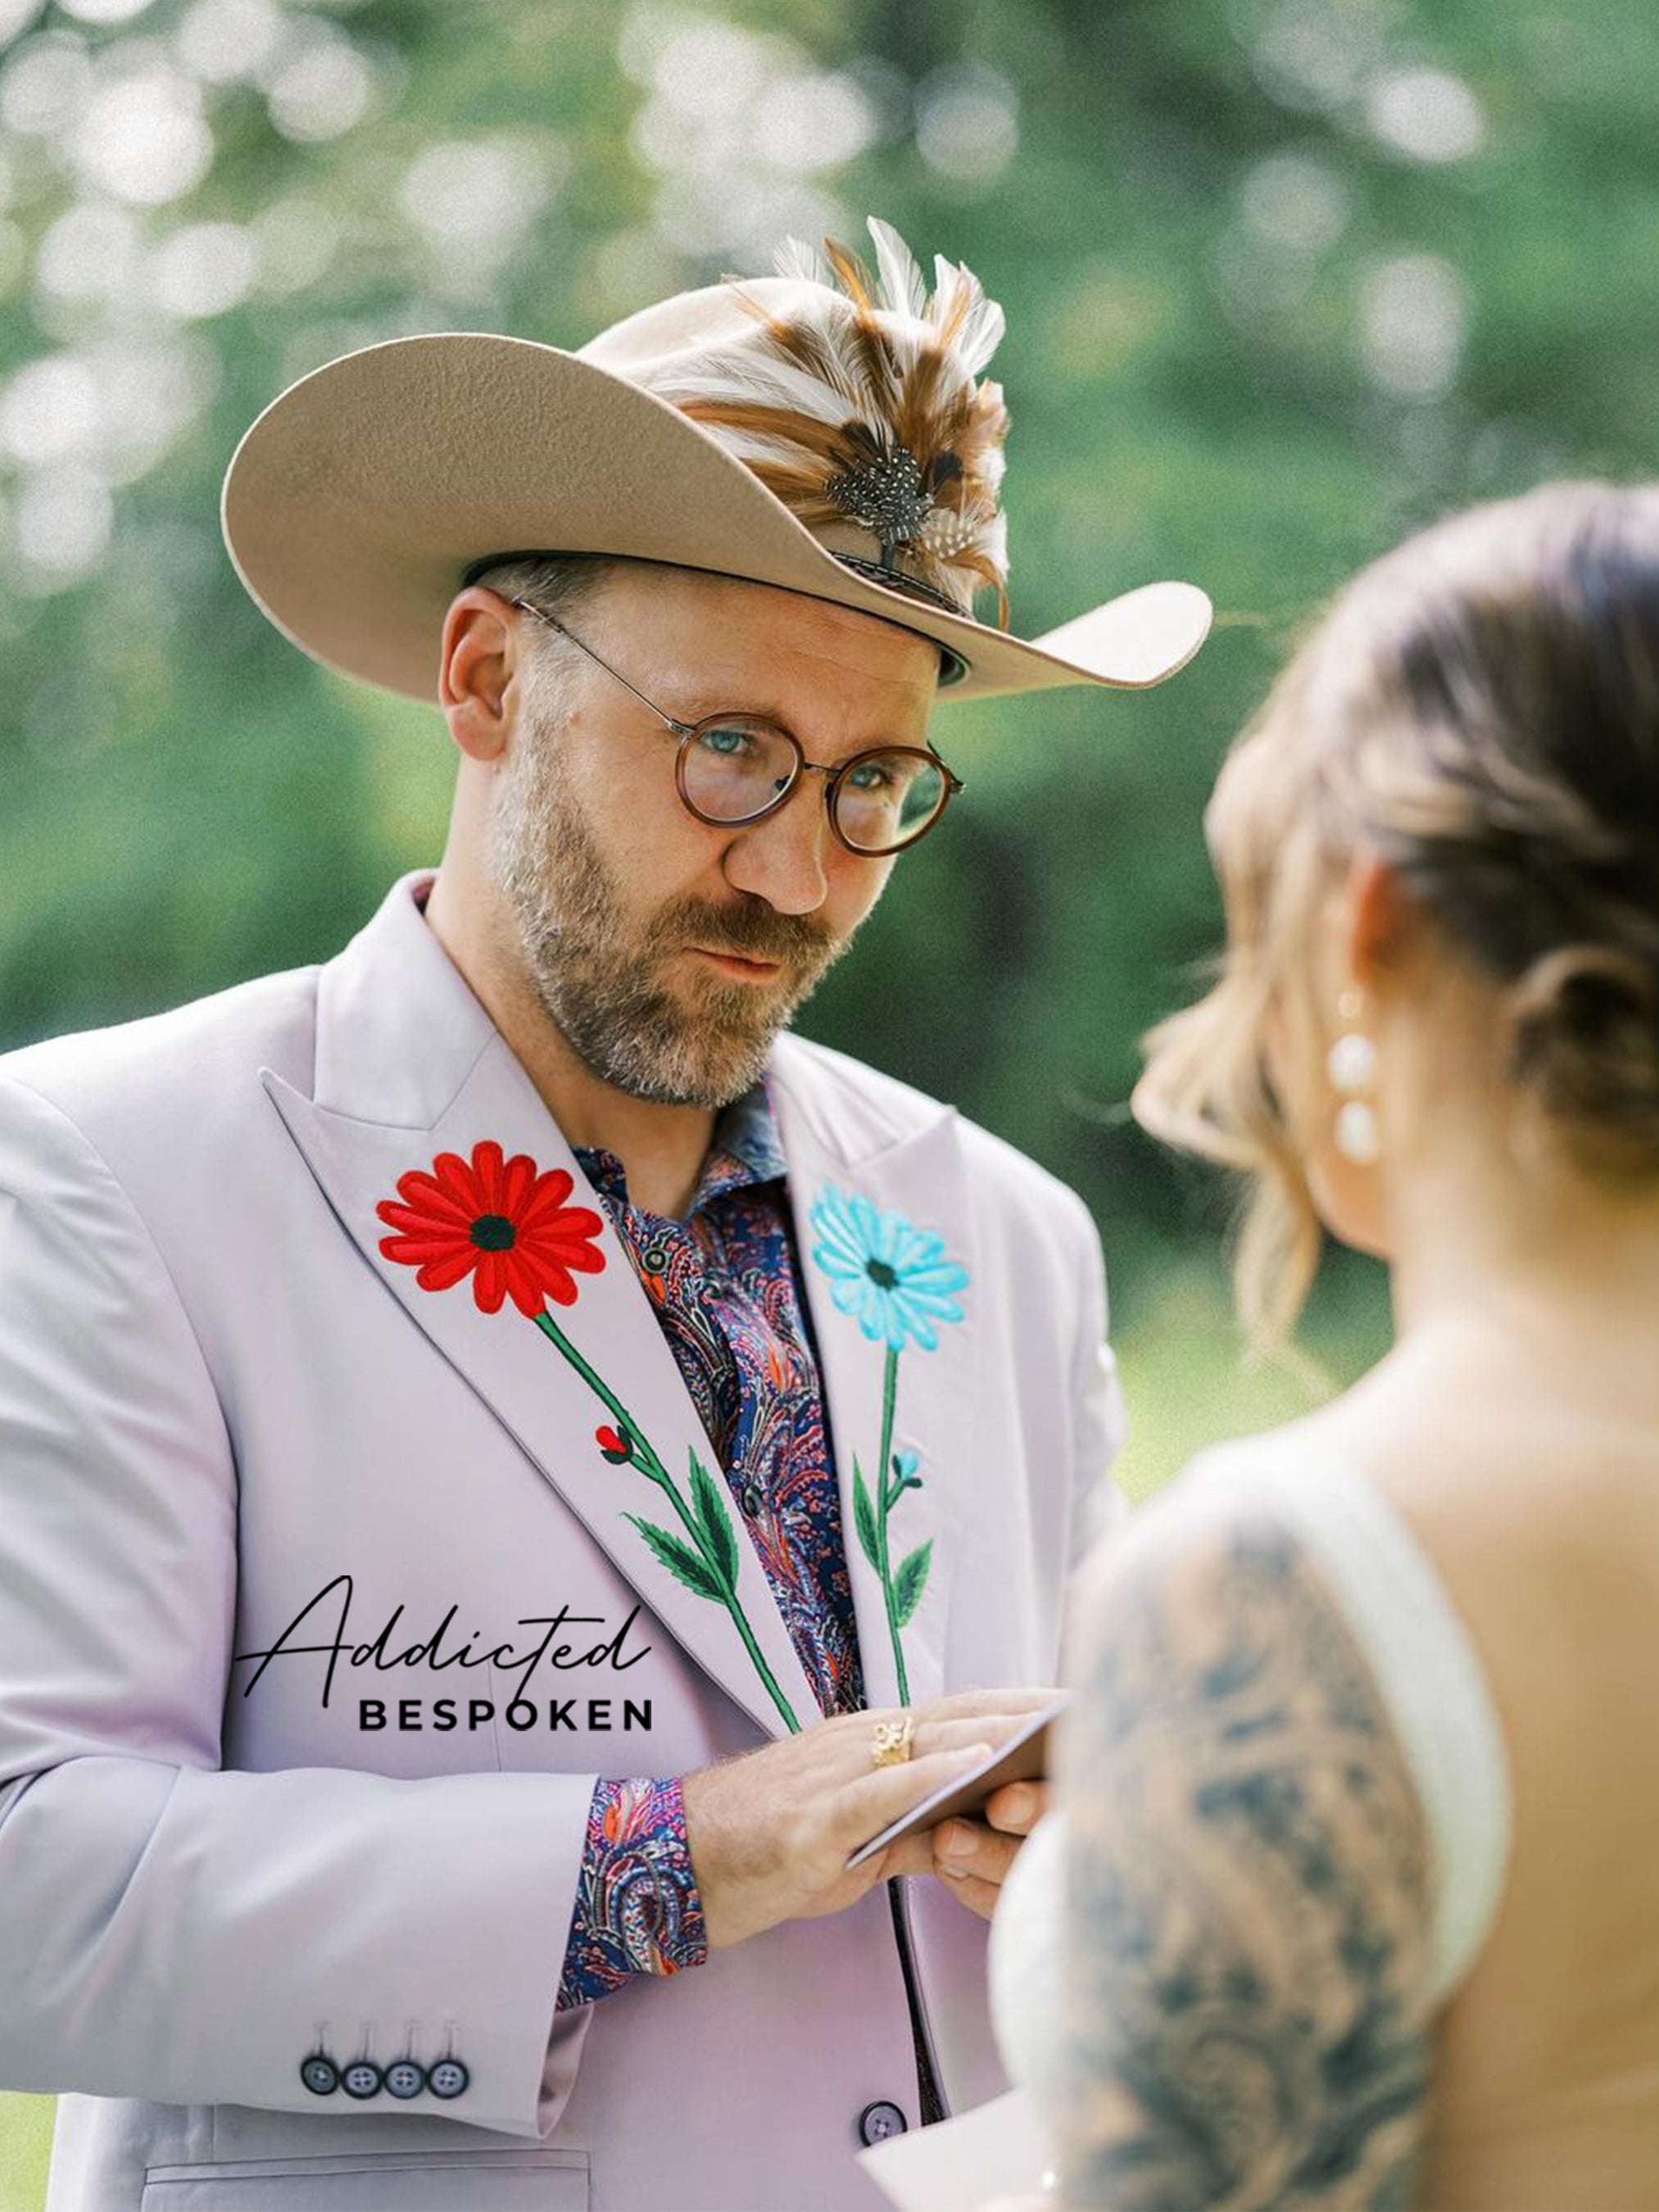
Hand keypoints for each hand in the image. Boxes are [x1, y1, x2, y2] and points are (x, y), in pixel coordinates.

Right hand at [680, 1686, 1057, 1949]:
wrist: (680, 1860)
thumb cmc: (768, 1851)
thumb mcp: (855, 1841)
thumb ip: (912, 1827)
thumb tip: (972, 1832)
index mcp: (871, 1743)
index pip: (961, 1714)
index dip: (1021, 1705)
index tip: (1081, 1701)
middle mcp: (860, 1742)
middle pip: (959, 1718)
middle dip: (1029, 1715)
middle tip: (1093, 1706)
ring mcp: (837, 1774)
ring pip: (930, 1742)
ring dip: (999, 1734)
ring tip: (1059, 1727)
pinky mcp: (816, 1816)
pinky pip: (882, 1788)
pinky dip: (933, 1772)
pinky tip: (978, 1766)